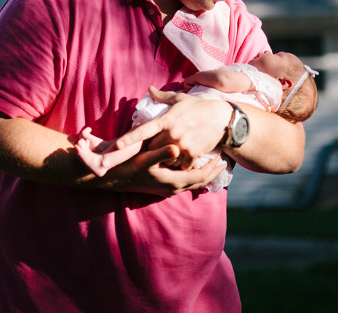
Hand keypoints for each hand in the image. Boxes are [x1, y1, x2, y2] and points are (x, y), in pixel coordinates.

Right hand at [98, 146, 226, 195]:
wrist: (113, 176)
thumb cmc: (128, 165)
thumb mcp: (144, 157)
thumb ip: (162, 152)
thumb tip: (177, 148)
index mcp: (172, 181)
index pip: (200, 176)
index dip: (212, 168)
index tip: (222, 157)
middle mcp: (172, 188)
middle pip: (200, 182)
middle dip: (212, 172)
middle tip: (224, 161)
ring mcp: (167, 189)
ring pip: (193, 184)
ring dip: (204, 174)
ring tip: (213, 164)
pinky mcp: (162, 187)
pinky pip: (184, 183)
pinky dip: (193, 176)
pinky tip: (193, 167)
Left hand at [115, 86, 231, 170]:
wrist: (222, 118)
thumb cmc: (198, 107)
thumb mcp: (180, 99)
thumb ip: (162, 96)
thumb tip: (149, 89)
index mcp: (166, 119)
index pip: (143, 130)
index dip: (129, 139)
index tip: (117, 146)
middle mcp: (172, 133)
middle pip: (152, 148)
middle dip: (150, 151)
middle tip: (150, 152)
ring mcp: (182, 144)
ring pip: (165, 158)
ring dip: (165, 159)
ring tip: (169, 155)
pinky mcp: (193, 154)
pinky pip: (180, 165)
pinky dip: (179, 165)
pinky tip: (182, 159)